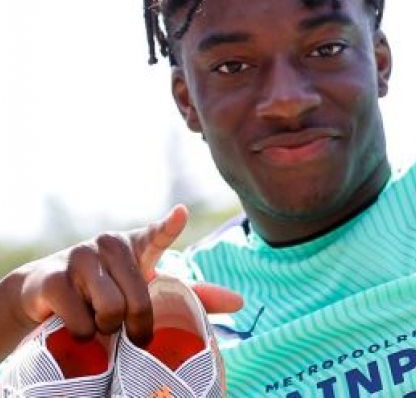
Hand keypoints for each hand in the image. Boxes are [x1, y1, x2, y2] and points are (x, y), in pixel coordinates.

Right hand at [0, 205, 242, 356]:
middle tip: (125, 328)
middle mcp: (109, 245)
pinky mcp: (52, 279)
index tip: (181, 213)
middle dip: (135, 324)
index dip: (169, 226)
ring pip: (109, 310)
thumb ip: (192, 295)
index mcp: (137, 246)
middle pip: (137, 299)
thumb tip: (240, 302)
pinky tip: (74, 320)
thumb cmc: (109, 290)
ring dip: (105, 327)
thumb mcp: (150, 290)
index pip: (157, 235)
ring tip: (97, 318)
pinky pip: (79, 320)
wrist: (44, 294)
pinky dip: (81, 333)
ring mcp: (79, 258)